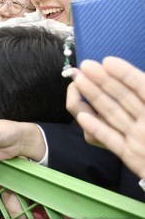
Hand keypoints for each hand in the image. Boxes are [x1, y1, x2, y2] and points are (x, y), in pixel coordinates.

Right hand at [67, 57, 144, 178]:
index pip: (142, 87)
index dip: (125, 73)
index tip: (106, 61)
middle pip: (123, 98)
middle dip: (103, 81)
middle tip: (85, 67)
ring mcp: (139, 139)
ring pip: (113, 114)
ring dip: (94, 98)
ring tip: (79, 82)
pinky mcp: (131, 157)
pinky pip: (111, 139)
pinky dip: (96, 128)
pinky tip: (82, 116)